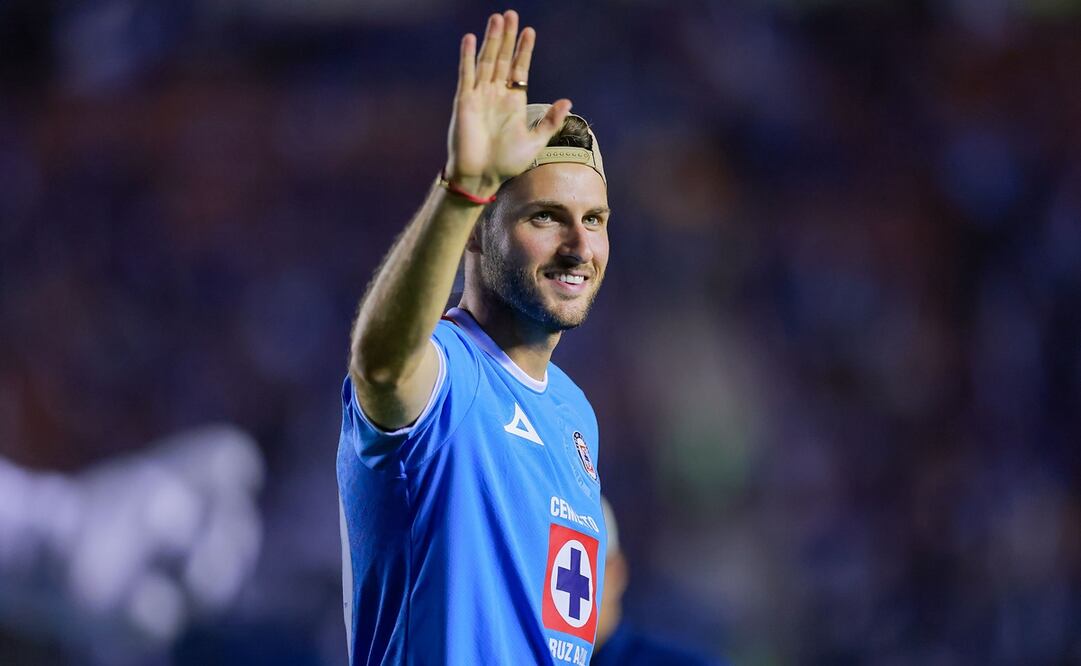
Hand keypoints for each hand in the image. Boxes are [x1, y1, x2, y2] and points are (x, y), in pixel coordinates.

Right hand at [444, 10, 571, 194]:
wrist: (481, 177)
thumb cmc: (506, 164)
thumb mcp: (535, 142)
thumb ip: (550, 121)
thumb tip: (567, 101)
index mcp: (512, 103)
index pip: (519, 70)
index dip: (524, 51)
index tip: (530, 32)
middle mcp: (495, 95)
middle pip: (503, 59)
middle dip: (508, 37)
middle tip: (512, 14)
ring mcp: (479, 96)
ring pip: (486, 61)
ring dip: (492, 40)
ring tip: (498, 19)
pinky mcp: (464, 101)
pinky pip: (466, 74)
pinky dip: (468, 56)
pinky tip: (471, 38)